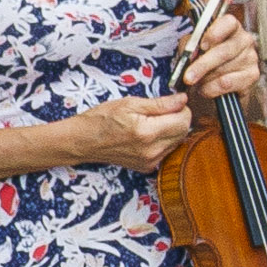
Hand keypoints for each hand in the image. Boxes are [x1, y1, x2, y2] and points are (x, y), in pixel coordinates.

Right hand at [62, 93, 194, 173]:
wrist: (82, 141)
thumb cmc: (101, 119)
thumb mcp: (129, 104)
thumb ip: (160, 103)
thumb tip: (183, 99)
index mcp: (147, 132)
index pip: (184, 120)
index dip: (181, 109)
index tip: (171, 104)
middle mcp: (152, 151)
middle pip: (184, 132)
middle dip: (178, 119)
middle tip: (159, 112)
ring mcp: (150, 161)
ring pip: (178, 142)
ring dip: (171, 131)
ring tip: (151, 123)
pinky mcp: (148, 167)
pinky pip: (167, 151)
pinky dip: (163, 141)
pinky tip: (147, 135)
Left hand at [174, 13, 263, 106]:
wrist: (215, 83)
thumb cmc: (204, 60)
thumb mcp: (193, 48)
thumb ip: (190, 46)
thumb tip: (189, 53)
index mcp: (230, 28)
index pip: (228, 22)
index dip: (215, 33)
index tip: (202, 45)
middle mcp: (244, 40)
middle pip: (224, 51)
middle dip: (203, 66)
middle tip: (187, 77)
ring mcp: (251, 58)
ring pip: (224, 70)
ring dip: (205, 79)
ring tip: (196, 82)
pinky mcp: (252, 76)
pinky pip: (227, 83)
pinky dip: (212, 89)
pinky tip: (206, 88)